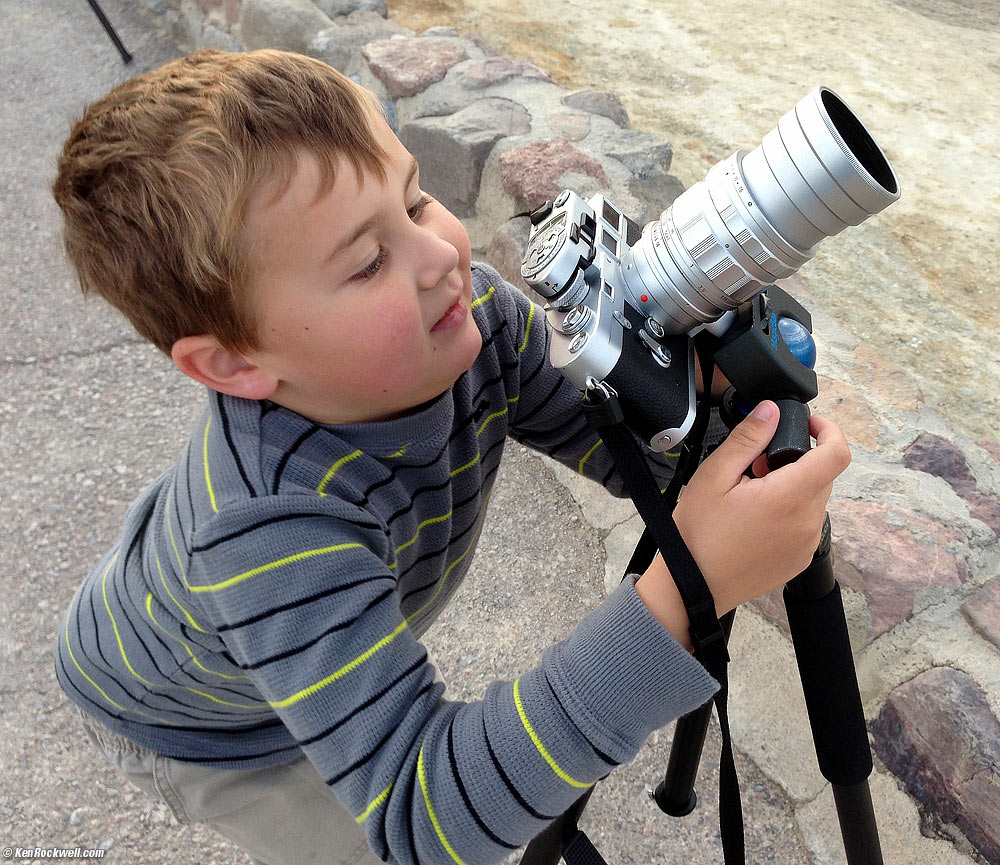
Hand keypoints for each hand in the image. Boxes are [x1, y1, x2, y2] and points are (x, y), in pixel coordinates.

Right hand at [673, 400, 850, 614]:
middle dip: (797, 461)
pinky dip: (788, 513)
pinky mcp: (799, 560)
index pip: (837, 454)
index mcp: (789, 496)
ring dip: (791, 488)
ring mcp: (806, 544)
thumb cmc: (698, 534)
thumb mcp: (714, 476)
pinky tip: (754, 520)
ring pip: (812, 500)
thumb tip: (772, 411)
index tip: (809, 425)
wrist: (692, 587)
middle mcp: (807, 522)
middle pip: (821, 476)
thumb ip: (748, 438)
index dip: (830, 431)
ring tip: (750, 496)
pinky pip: (805, 525)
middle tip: (755, 466)